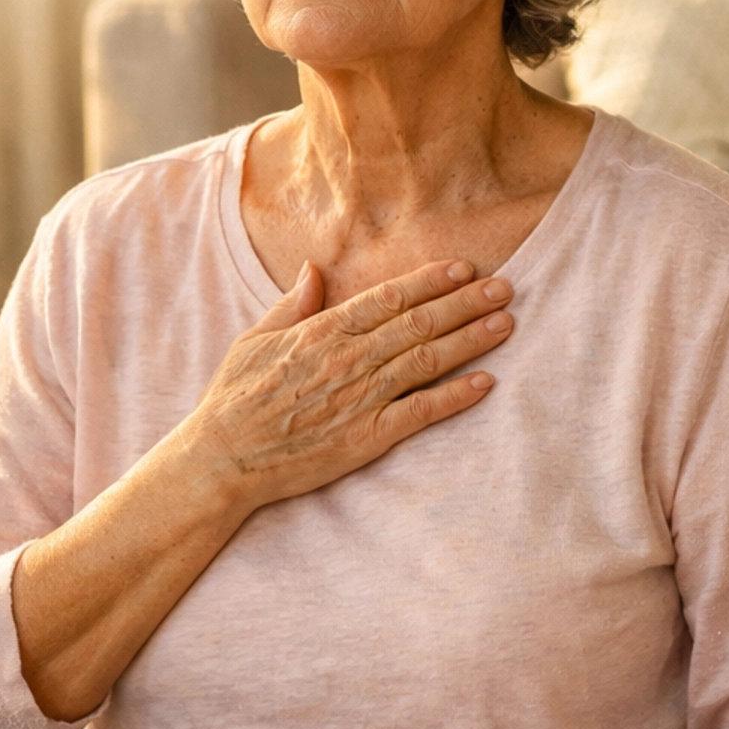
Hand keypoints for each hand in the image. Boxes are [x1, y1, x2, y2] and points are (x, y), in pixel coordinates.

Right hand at [182, 257, 512, 510]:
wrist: (222, 460)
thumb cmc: (234, 400)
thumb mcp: (255, 340)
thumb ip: (292, 305)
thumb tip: (313, 269)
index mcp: (322, 330)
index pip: (388, 297)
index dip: (430, 281)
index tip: (464, 268)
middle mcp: (347, 358)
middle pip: (419, 322)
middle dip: (465, 303)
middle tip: (505, 288)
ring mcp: (360, 398)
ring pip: (427, 360)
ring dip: (471, 340)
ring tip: (505, 324)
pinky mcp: (367, 438)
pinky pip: (420, 412)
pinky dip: (455, 396)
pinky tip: (485, 383)